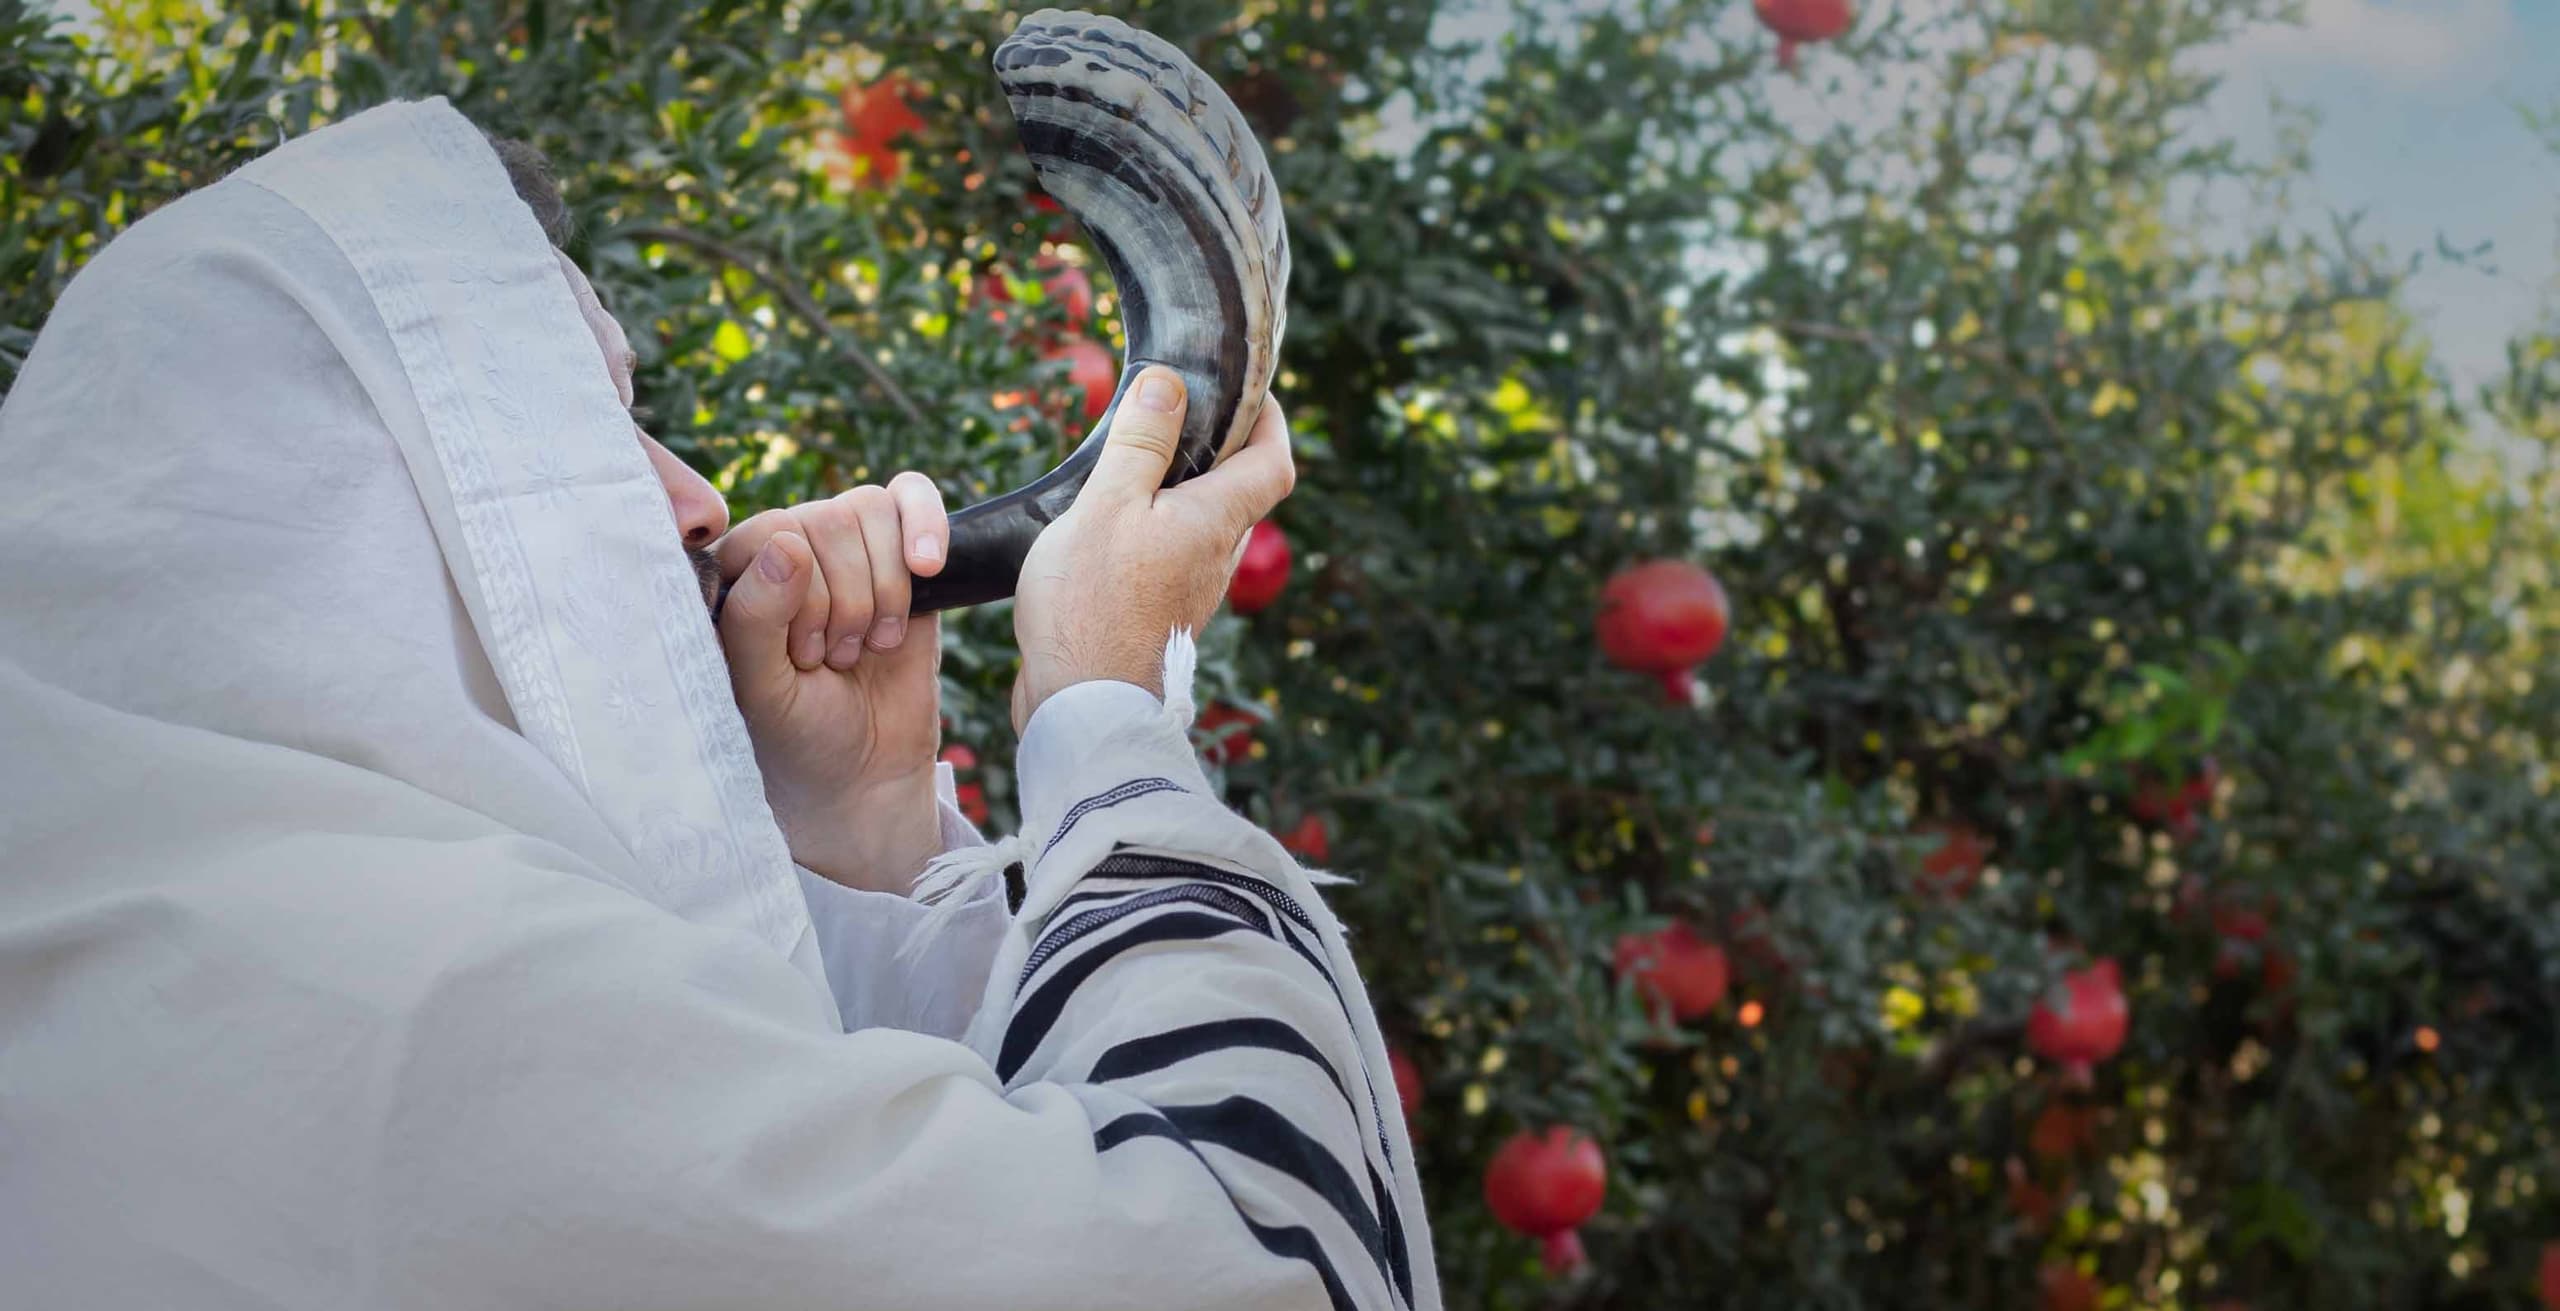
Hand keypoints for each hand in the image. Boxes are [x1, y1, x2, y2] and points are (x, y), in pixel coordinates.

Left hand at [714, 475, 949, 892]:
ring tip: (871, 644)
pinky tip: (927, 568)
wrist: (866, 770)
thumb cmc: (796, 733)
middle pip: (826, 520)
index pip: (770, 533)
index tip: (803, 656)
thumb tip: (789, 543)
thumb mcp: (761, 690)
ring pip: (868, 511)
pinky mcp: (901, 554)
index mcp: (734, 574)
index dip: (799, 593)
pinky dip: (924, 524)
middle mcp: (786, 549)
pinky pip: (910, 496)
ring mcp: (845, 548)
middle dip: (845, 601)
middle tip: (837, 659)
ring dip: (883, 590)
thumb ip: (757, 619)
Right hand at [1011, 366, 1294, 729]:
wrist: (1080, 707)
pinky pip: (1173, 557)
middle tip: (1173, 415)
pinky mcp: (1161, 615)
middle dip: (1218, 448)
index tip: (1247, 392)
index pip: (1274, 461)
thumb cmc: (1092, 607)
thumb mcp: (1108, 505)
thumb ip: (1141, 443)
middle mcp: (1217, 558)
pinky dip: (1155, 529)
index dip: (1271, 420)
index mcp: (1217, 521)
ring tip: (1131, 464)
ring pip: (1204, 526)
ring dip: (1181, 490)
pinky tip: (1109, 527)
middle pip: (1240, 491)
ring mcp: (1192, 591)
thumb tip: (1169, 383)